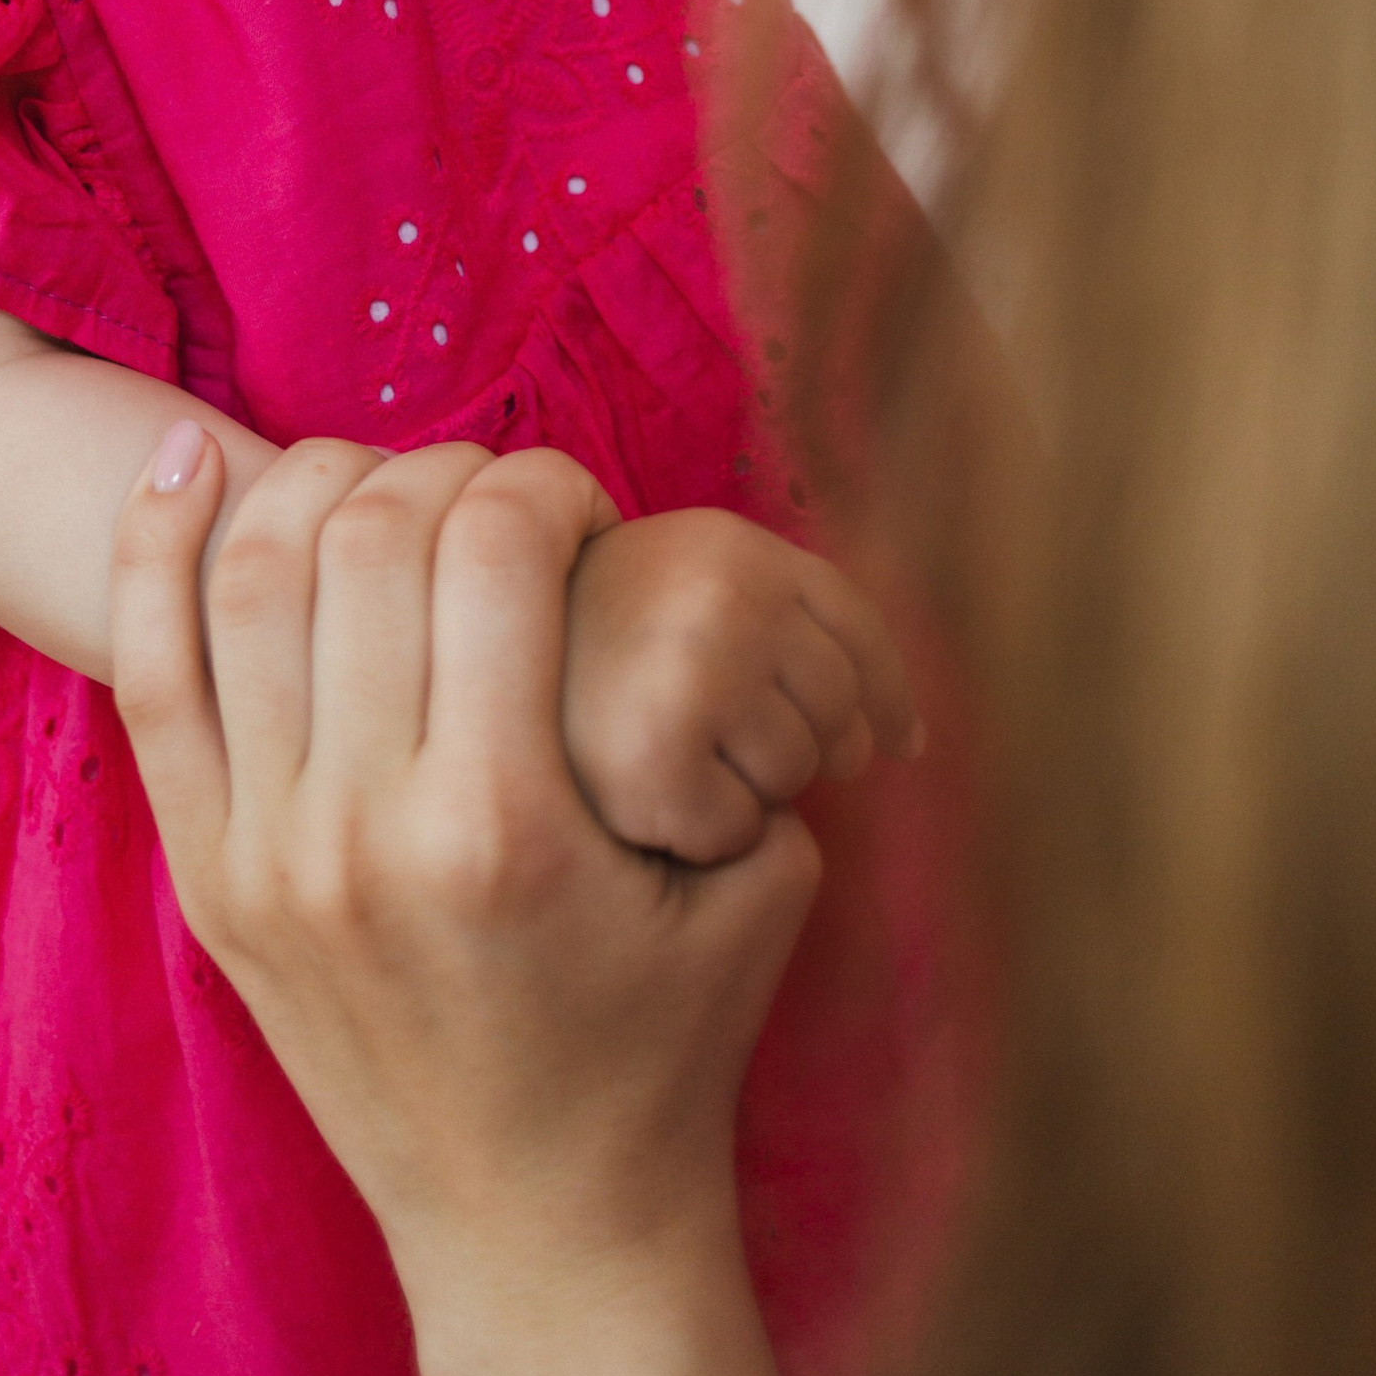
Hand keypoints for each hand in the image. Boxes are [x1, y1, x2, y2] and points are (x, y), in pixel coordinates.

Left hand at [114, 434, 815, 1375]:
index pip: (497, 551)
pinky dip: (154, 548)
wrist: (537, 1239)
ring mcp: (266, 856)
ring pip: (250, 580)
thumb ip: (727, 726)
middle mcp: (365, 832)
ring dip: (312, 481)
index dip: (543, 481)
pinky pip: (152, 674)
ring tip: (375, 474)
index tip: (575, 504)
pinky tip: (179, 456)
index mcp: (505, 825)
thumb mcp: (752, 885)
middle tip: (488, 495)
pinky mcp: (207, 881)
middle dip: (441, 469)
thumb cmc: (662, 1056)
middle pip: (369, 541)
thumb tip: (696, 574)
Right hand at [562, 508, 924, 865]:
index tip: (861, 740)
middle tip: (694, 747)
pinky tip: (634, 811)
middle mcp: (716, 583)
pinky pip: (743, 822)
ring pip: (797, 767)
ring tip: (655, 770)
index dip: (876, 698)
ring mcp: (687, 661)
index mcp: (725, 539)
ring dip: (744, 789)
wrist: (462, 732)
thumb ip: (783, 628)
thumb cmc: (579, 682)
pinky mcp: (654, 751)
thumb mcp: (680, 611)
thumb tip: (913, 742)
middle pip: (842, 704)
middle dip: (795, 747)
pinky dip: (704, 837)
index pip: (858, 627)